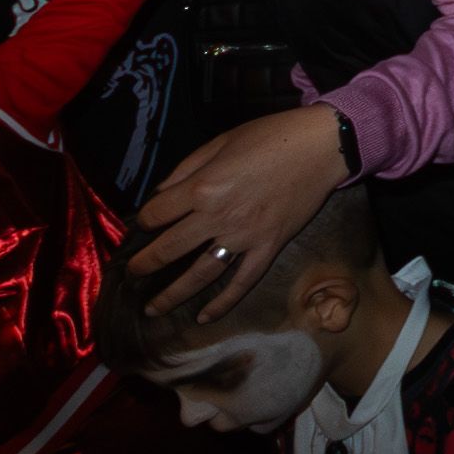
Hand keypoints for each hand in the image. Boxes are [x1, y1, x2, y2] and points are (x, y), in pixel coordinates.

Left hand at [131, 107, 348, 319]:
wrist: (321, 147)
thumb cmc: (270, 137)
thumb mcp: (220, 142)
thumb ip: (186, 168)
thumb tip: (161, 195)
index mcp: (203, 187)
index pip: (157, 214)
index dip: (144, 220)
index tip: (144, 224)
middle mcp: (218, 217)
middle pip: (169, 249)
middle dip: (145, 265)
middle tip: (133, 274)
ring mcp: (244, 237)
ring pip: (200, 274)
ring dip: (172, 295)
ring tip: (153, 309)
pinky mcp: (268, 248)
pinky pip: (242, 282)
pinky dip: (223, 303)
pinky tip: (204, 317)